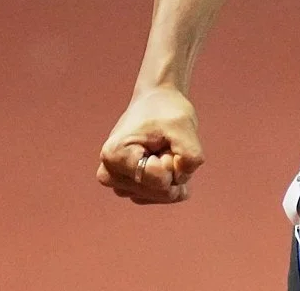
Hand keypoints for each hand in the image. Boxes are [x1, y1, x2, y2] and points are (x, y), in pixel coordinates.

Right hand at [97, 85, 203, 204]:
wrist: (155, 102)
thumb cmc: (166, 111)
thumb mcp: (184, 124)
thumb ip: (190, 155)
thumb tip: (181, 187)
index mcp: (115, 155)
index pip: (159, 179)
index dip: (174, 160)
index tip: (164, 139)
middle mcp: (109, 174)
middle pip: (161, 190)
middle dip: (175, 168)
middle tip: (166, 144)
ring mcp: (117, 184)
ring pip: (162, 196)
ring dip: (173, 174)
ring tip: (163, 149)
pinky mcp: (128, 189)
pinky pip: (160, 197)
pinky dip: (171, 181)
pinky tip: (166, 161)